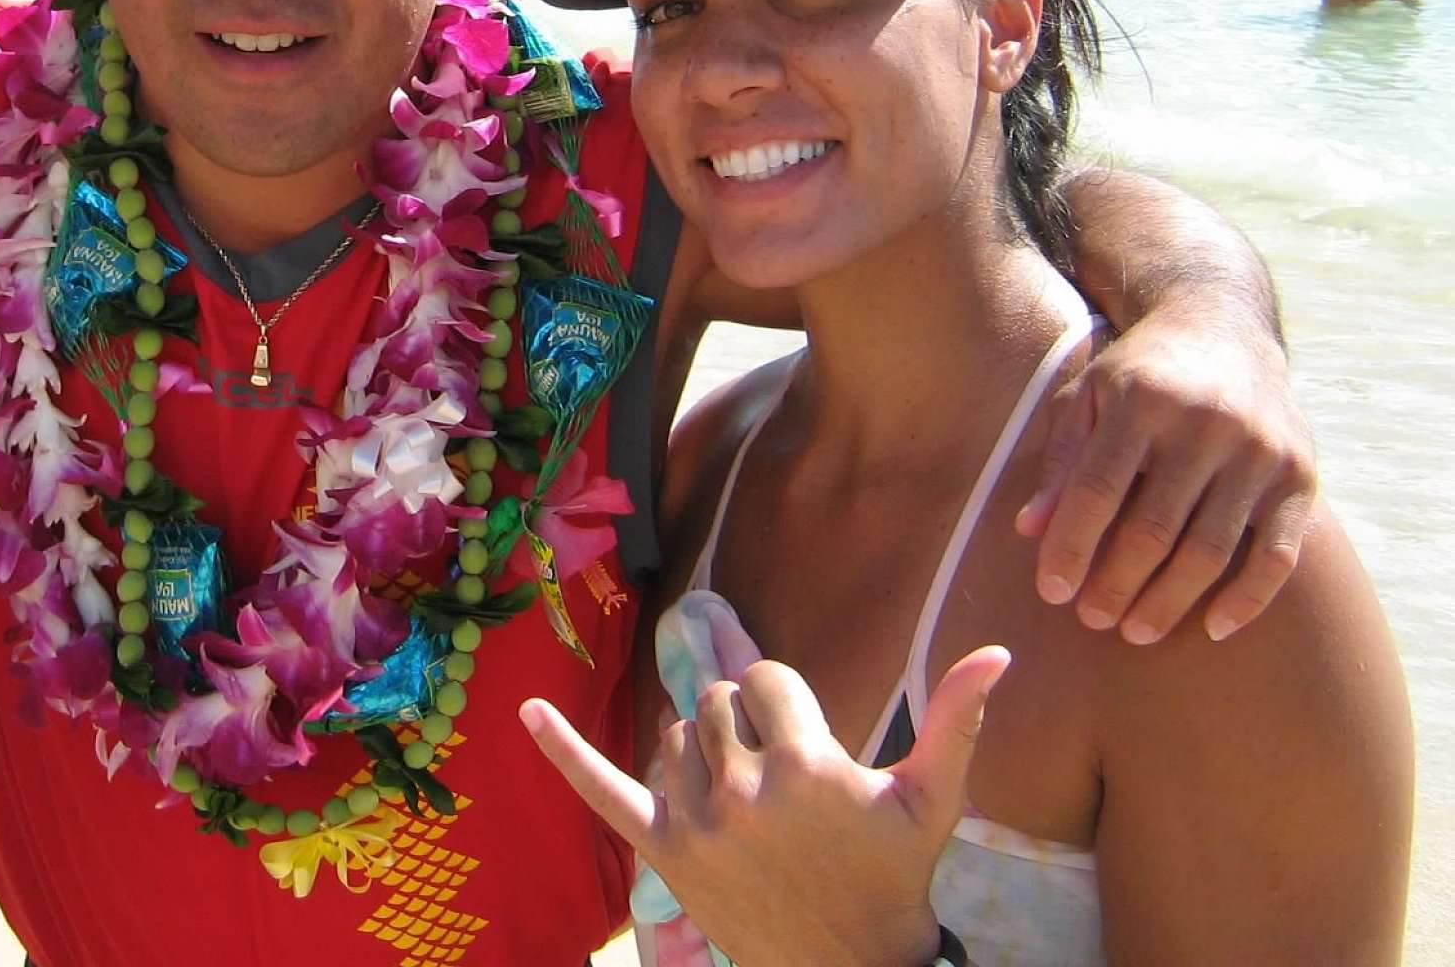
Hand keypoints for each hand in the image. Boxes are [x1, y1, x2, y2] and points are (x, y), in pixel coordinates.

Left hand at [522, 649, 1008, 966]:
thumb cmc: (894, 876)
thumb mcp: (933, 800)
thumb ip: (959, 721)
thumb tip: (1002, 650)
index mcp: (808, 767)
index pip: (770, 679)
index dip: (791, 702)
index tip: (811, 742)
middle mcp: (746, 791)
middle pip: (720, 700)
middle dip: (748, 721)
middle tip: (779, 772)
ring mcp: (698, 823)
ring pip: (676, 734)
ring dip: (702, 746)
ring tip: (743, 789)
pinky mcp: (664, 853)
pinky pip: (603, 791)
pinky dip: (562, 751)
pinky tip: (524, 710)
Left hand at [1018, 314, 1315, 643]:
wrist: (1222, 326)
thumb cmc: (1137, 373)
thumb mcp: (1086, 396)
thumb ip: (1061, 460)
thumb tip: (1029, 530)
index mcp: (1140, 401)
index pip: (1096, 491)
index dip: (1071, 548)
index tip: (1051, 593)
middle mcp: (1205, 425)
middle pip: (1153, 530)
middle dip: (1117, 585)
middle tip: (1093, 620)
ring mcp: (1259, 452)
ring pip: (1211, 551)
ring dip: (1170, 602)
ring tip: (1136, 631)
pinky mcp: (1300, 475)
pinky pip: (1277, 555)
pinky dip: (1247, 600)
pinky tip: (1213, 628)